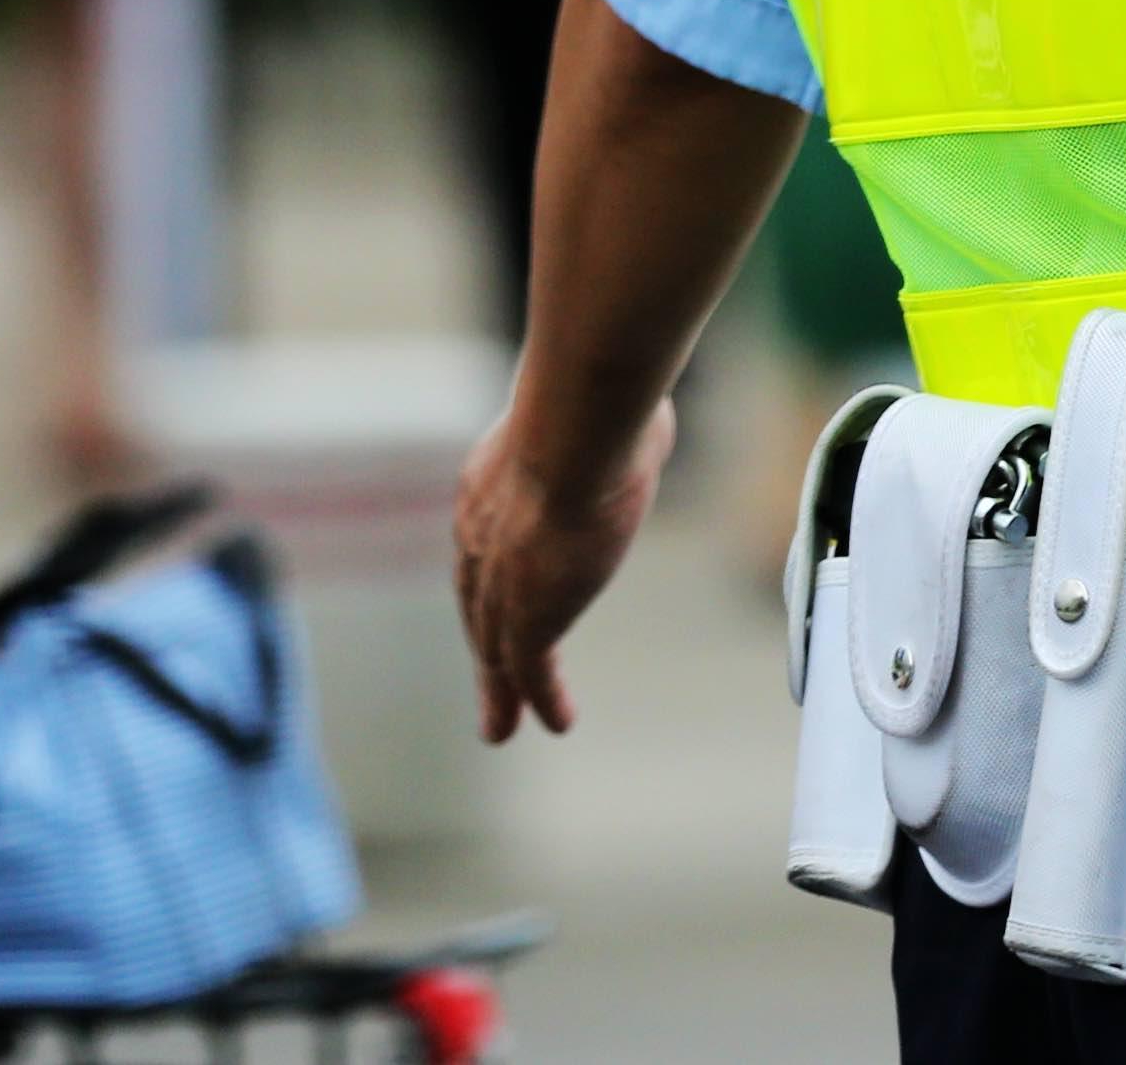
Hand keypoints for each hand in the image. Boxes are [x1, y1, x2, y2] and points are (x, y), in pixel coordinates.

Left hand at [453, 388, 671, 743]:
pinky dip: (538, 700)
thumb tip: (647, 398)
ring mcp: (498, 580)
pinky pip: (528, 671)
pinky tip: (556, 722)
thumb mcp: (598, 407)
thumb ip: (613, 420)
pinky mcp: (524, 618)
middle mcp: (481, 535)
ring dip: (500, 689)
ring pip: (493, 647)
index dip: (493, 574)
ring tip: (500, 726)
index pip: (486, 542)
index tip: (498, 598)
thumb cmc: (597, 398)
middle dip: (483, 643)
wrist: (576, 427)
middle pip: (478, 603)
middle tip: (486, 681)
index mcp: (492, 483)